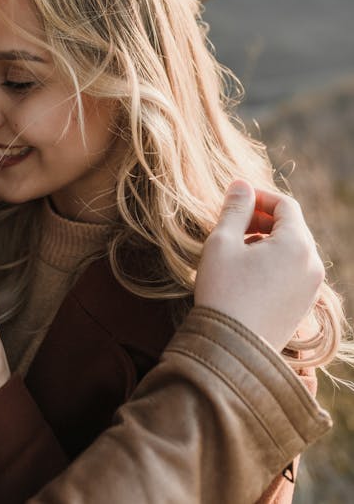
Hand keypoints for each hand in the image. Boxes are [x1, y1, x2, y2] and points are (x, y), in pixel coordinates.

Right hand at [195, 180, 323, 350]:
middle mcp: (312, 265)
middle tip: (232, 221)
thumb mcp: (222, 241)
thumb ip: (235, 208)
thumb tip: (242, 184)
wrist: (232, 350)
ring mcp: (311, 288)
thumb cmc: (224, 291)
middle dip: (263, 218)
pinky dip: (273, 261)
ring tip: (236, 248)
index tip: (235, 197)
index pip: (286, 205)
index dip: (259, 196)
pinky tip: (246, 271)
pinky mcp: (303, 306)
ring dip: (267, 239)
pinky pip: (293, 271)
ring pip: (292, 249)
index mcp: (297, 245)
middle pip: (292, 226)